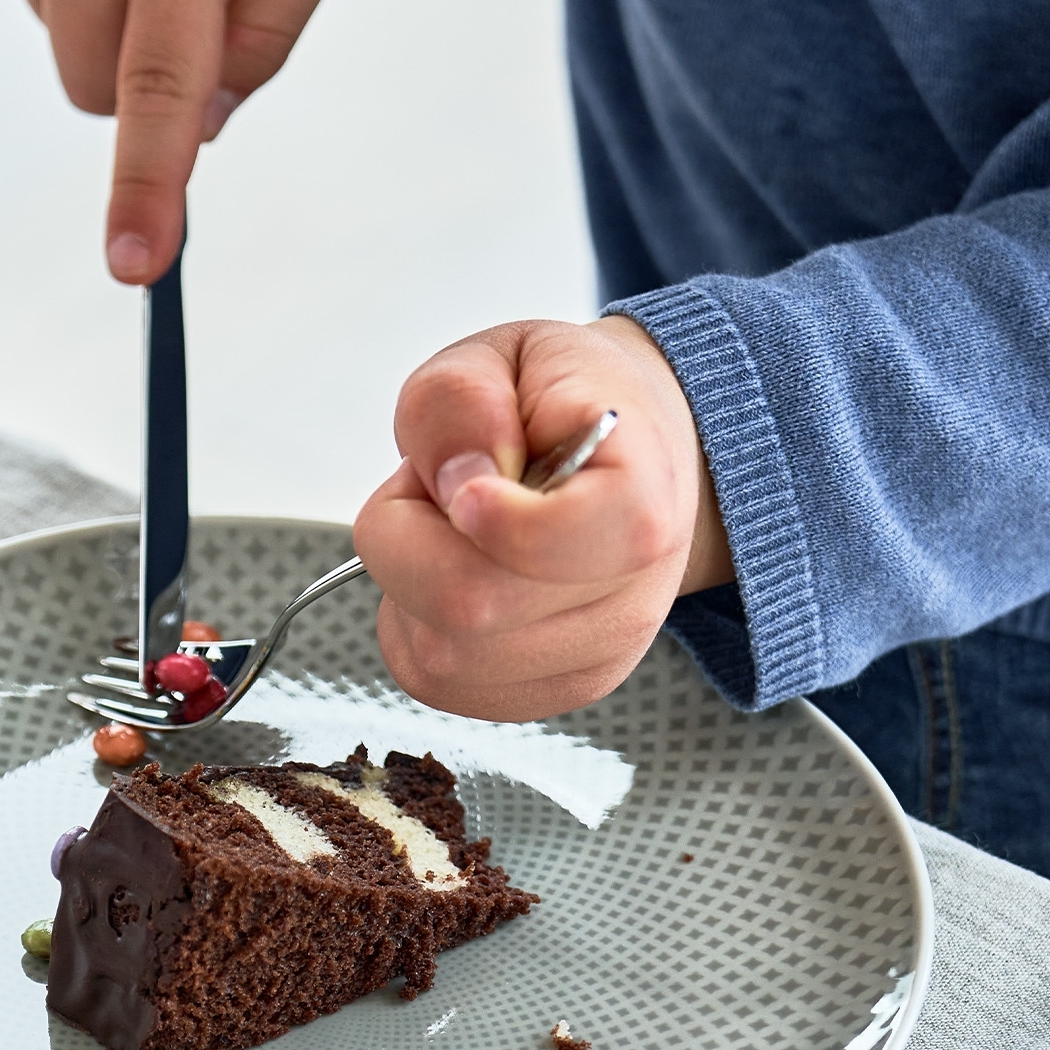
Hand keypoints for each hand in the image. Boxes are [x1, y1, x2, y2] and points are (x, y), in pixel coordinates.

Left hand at [352, 316, 732, 720]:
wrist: (624, 457)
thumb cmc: (565, 405)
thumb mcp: (503, 355)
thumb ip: (460, 399)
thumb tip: (455, 477)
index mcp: (640, 496)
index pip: (556, 542)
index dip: (484, 514)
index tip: (466, 485)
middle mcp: (631, 596)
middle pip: (467, 607)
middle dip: (411, 538)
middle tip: (440, 491)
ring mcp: (594, 658)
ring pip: (439, 655)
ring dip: (408, 586)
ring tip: (455, 533)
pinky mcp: (547, 693)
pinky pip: (435, 681)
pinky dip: (414, 627)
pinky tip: (455, 576)